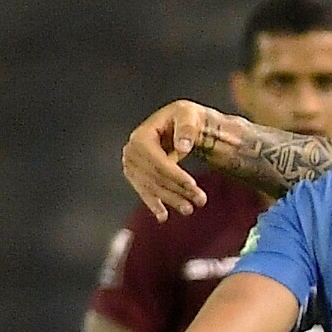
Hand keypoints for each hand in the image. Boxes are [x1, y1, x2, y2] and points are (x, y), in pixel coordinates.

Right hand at [122, 101, 219, 221]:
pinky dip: (154, 204)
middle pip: (155, 176)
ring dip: (171, 199)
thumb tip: (182, 147)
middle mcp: (131, 150)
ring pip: (151, 187)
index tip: (193, 184)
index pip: (156, 160)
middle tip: (200, 200)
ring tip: (190, 209)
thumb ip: (186, 128)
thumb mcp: (188, 114)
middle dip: (177, 190)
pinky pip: (144, 191)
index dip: (174, 174)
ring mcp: (131, 164)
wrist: (179, 124)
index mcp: (141, 136)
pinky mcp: (136, 174)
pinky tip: (163, 217)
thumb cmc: (185, 117)